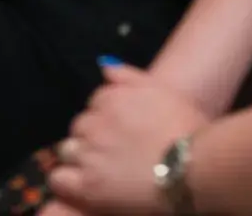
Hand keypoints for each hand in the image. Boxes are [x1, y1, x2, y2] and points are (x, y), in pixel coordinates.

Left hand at [49, 66, 209, 215]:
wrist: (192, 168)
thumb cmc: (185, 129)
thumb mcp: (161, 90)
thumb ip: (128, 75)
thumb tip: (103, 65)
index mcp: (112, 97)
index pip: (96, 101)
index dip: (107, 116)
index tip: (121, 129)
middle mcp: (96, 122)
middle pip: (80, 124)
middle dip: (92, 134)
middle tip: (112, 150)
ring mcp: (90, 154)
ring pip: (67, 149)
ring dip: (79, 155)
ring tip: (100, 167)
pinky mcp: (87, 185)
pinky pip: (59, 178)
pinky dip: (66, 179)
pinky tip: (81, 183)